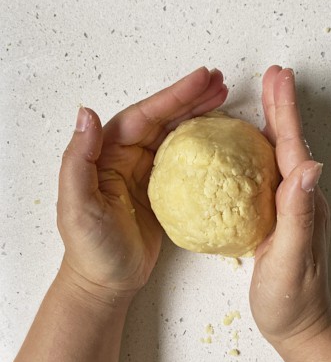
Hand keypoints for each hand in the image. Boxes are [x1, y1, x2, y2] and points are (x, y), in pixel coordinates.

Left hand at [57, 67, 227, 300]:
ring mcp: (147, 171)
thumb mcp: (77, 206)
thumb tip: (88, 113)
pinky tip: (217, 133)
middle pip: (163, 118)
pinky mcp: (163, 189)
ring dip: (198, 113)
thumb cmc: (90, 248)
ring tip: (223, 96)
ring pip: (175, 133)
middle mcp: (127, 156)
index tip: (201, 79)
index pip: (144, 116)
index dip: (173, 96)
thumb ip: (79, 159)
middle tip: (219, 82)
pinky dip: (201, 142)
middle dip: (191, 97)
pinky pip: (184, 158)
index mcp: (108, 153)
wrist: (107, 282)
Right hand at [249, 66, 330, 348]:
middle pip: (288, 141)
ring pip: (277, 153)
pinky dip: (258, 148)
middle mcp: (299, 196)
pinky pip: (266, 171)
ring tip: (263, 96)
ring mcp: (288, 204)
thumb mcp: (290, 259)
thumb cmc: (291, 298)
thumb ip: (299, 215)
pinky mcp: (276, 214)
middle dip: (280, 105)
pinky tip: (246, 146)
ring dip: (272, 121)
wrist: (297, 324)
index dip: (284, 111)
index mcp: (302, 200)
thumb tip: (309, 167)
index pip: (292, 147)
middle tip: (273, 76)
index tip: (278, 79)